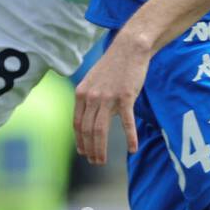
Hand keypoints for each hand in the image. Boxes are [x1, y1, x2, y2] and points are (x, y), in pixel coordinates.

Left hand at [73, 34, 150, 165]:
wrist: (129, 48)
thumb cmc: (113, 65)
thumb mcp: (94, 81)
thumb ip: (90, 99)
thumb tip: (91, 119)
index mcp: (81, 93)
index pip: (77, 124)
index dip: (79, 141)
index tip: (83, 153)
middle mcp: (91, 97)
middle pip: (87, 131)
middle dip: (90, 149)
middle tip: (95, 162)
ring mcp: (108, 97)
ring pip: (100, 130)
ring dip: (101, 149)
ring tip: (103, 160)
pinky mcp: (125, 96)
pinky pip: (126, 122)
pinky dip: (130, 137)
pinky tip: (133, 149)